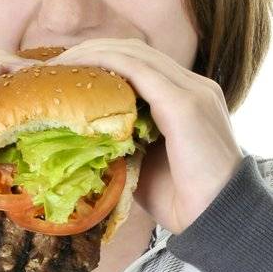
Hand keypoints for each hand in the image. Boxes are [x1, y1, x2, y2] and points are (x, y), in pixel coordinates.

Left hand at [36, 38, 243, 233]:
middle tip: (52, 68)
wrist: (220, 220)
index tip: (66, 76)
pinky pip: (137, 69)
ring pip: (134, 54)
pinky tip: (77, 71)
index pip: (140, 65)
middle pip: (135, 51)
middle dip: (90, 52)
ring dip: (91, 54)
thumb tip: (84, 140)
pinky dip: (104, 64)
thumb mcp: (146, 166)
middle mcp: (193, 86)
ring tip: (57, 67)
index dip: (102, 62)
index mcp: (187, 99)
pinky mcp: (184, 103)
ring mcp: (192, 91)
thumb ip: (124, 144)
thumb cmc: (185, 203)